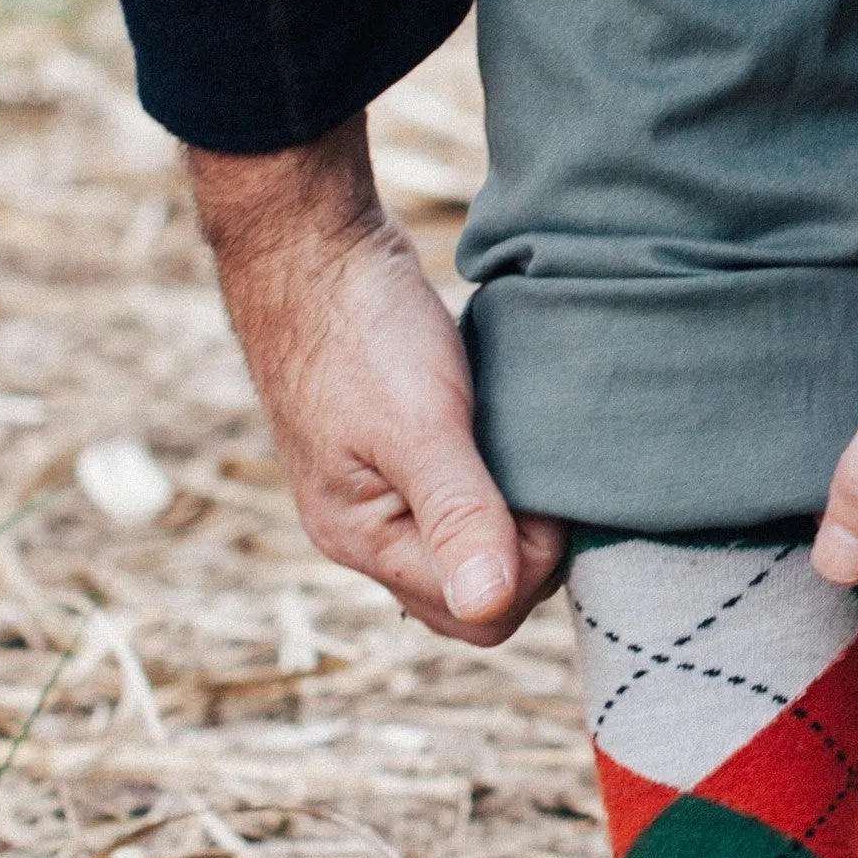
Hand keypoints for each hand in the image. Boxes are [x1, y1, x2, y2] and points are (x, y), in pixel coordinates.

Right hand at [186, 123, 563, 644]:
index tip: (548, 496)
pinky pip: (458, 496)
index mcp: (364, 539)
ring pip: (469, 542)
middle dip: (526, 554)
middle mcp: (367, 530)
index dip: (531, 567)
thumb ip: (458, 514)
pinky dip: (496, 479)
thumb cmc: (356, 329)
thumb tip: (490, 603)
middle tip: (547, 477)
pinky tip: (511, 436)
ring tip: (531, 451)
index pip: (477, 615)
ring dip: (513, 513)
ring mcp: (379, 490)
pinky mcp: (395, 447)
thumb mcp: (419, 424)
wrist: (309, 242)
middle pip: (473, 594)